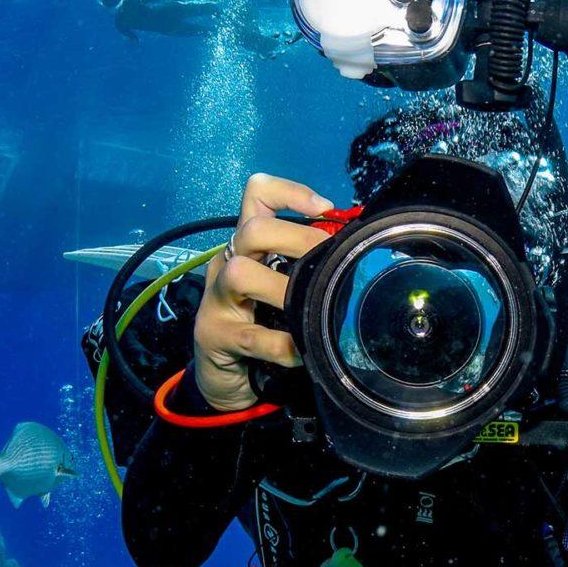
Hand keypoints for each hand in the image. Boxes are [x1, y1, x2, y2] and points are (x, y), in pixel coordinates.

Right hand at [194, 174, 334, 410]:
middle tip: (326, 260)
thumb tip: (354, 254)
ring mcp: (215, 300)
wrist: (222, 375)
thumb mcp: (280, 288)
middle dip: (296, 238)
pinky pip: (251, 337)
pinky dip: (281, 344)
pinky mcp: (214, 335)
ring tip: (307, 306)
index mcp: (246, 246)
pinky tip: (301, 352)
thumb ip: (305, 268)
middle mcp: (226, 263)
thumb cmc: (260, 324)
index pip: (257, 194)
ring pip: (239, 273)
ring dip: (282, 289)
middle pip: (251, 229)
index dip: (290, 191)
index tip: (326, 209)